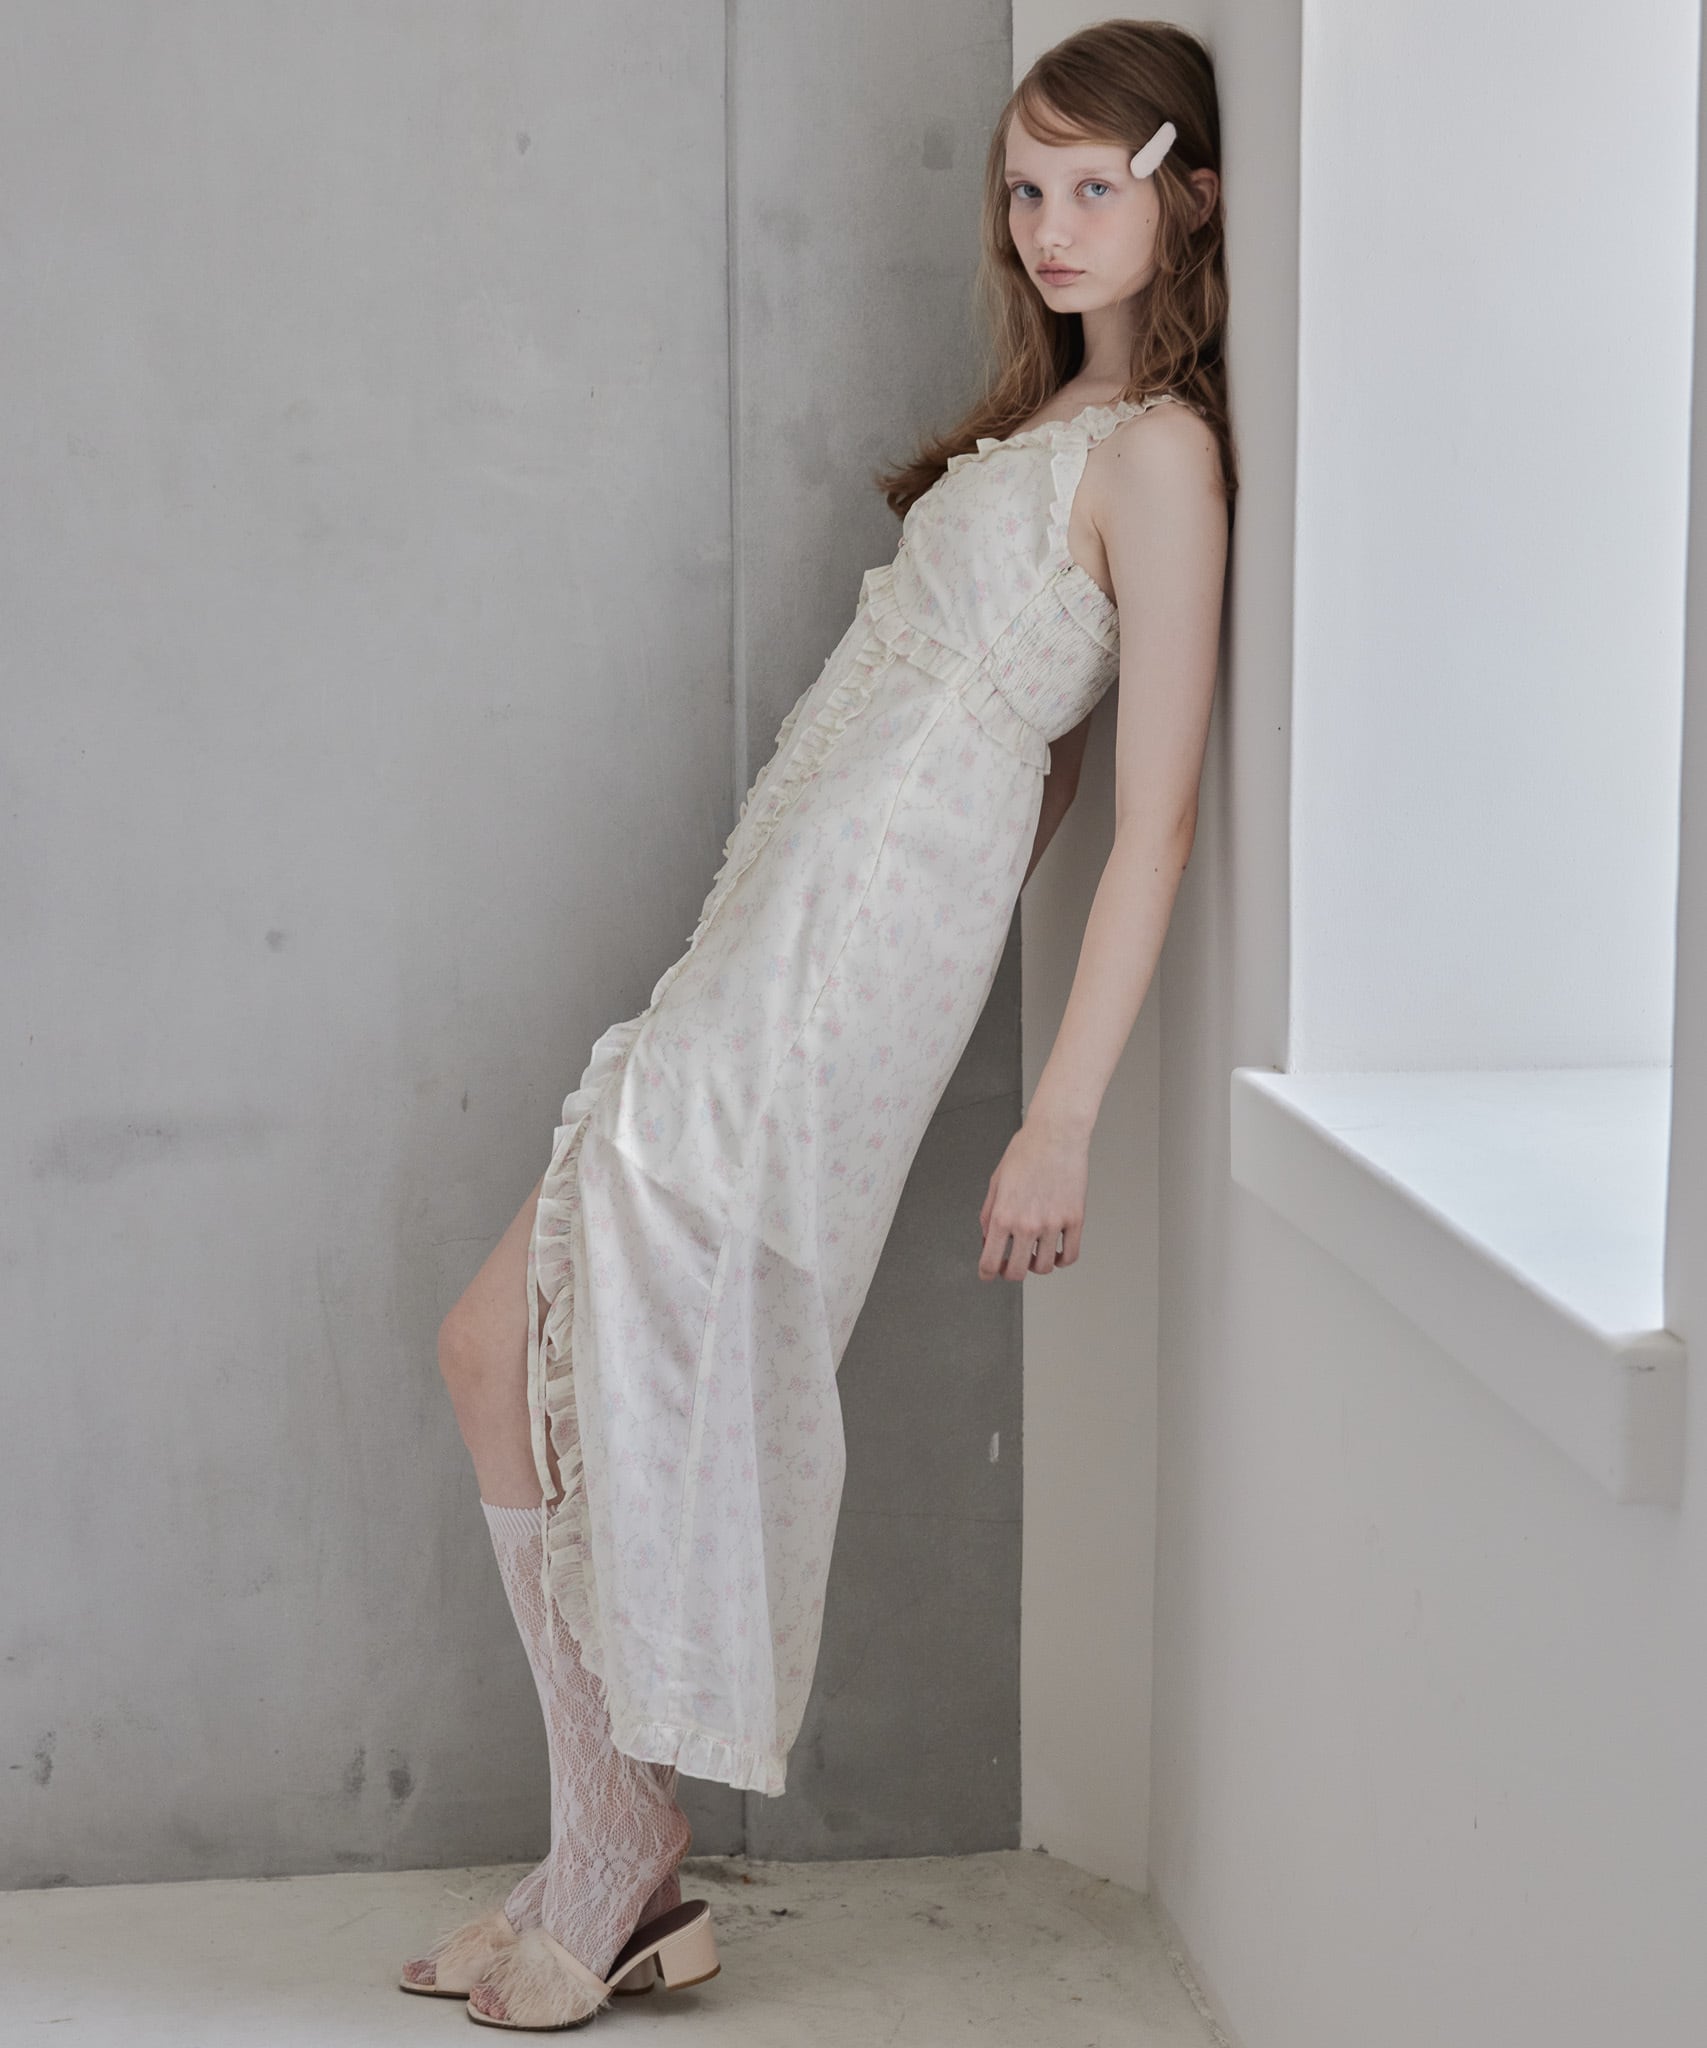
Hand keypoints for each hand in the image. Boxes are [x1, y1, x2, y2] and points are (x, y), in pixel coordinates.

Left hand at [977, 1117, 1088, 1279]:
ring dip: (1037, 1265)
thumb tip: (987, 1238)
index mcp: (1002, 1215)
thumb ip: (988, 1214)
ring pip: (1045, 1267)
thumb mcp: (995, 1182)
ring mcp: (1052, 1224)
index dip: (986, 1273)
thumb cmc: (1026, 1151)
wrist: (1056, 1134)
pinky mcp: (1074, 1219)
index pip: (990, 1261)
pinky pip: (1070, 1255)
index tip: (987, 1274)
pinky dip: (1062, 1259)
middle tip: (1011, 1265)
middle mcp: (1027, 1224)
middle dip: (1011, 1272)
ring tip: (1035, 1254)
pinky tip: (1056, 1251)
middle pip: (1018, 1272)